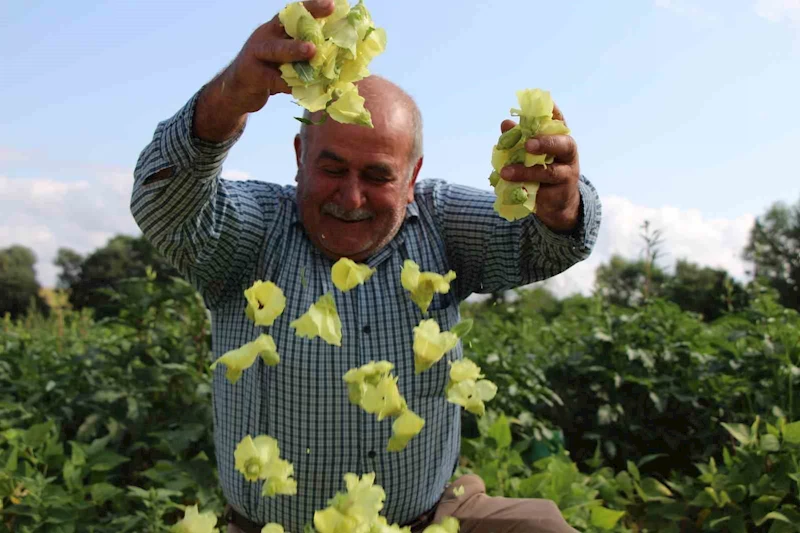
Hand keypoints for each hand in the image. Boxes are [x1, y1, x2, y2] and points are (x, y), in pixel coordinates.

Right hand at [223, 0, 334, 113]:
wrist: (238, 90)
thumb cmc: (269, 71)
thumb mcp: (284, 57)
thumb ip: (303, 53)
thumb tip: (339, 55)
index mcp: (276, 29)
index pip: (295, 13)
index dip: (313, 8)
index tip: (332, 5)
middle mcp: (265, 36)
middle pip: (284, 26)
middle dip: (305, 24)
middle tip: (324, 24)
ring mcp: (256, 54)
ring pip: (276, 50)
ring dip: (294, 50)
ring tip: (311, 51)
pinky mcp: (252, 74)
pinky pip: (273, 79)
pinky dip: (288, 84)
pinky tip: (302, 87)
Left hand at [498, 104, 580, 232]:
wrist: (557, 203)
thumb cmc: (542, 170)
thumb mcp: (532, 153)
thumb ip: (520, 138)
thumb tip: (505, 124)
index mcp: (561, 139)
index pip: (559, 122)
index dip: (553, 111)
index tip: (546, 102)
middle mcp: (567, 155)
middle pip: (562, 145)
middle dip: (545, 143)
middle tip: (527, 144)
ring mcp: (566, 175)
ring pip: (548, 172)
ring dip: (525, 171)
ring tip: (505, 172)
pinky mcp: (558, 194)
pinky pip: (541, 192)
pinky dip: (524, 189)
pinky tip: (510, 188)